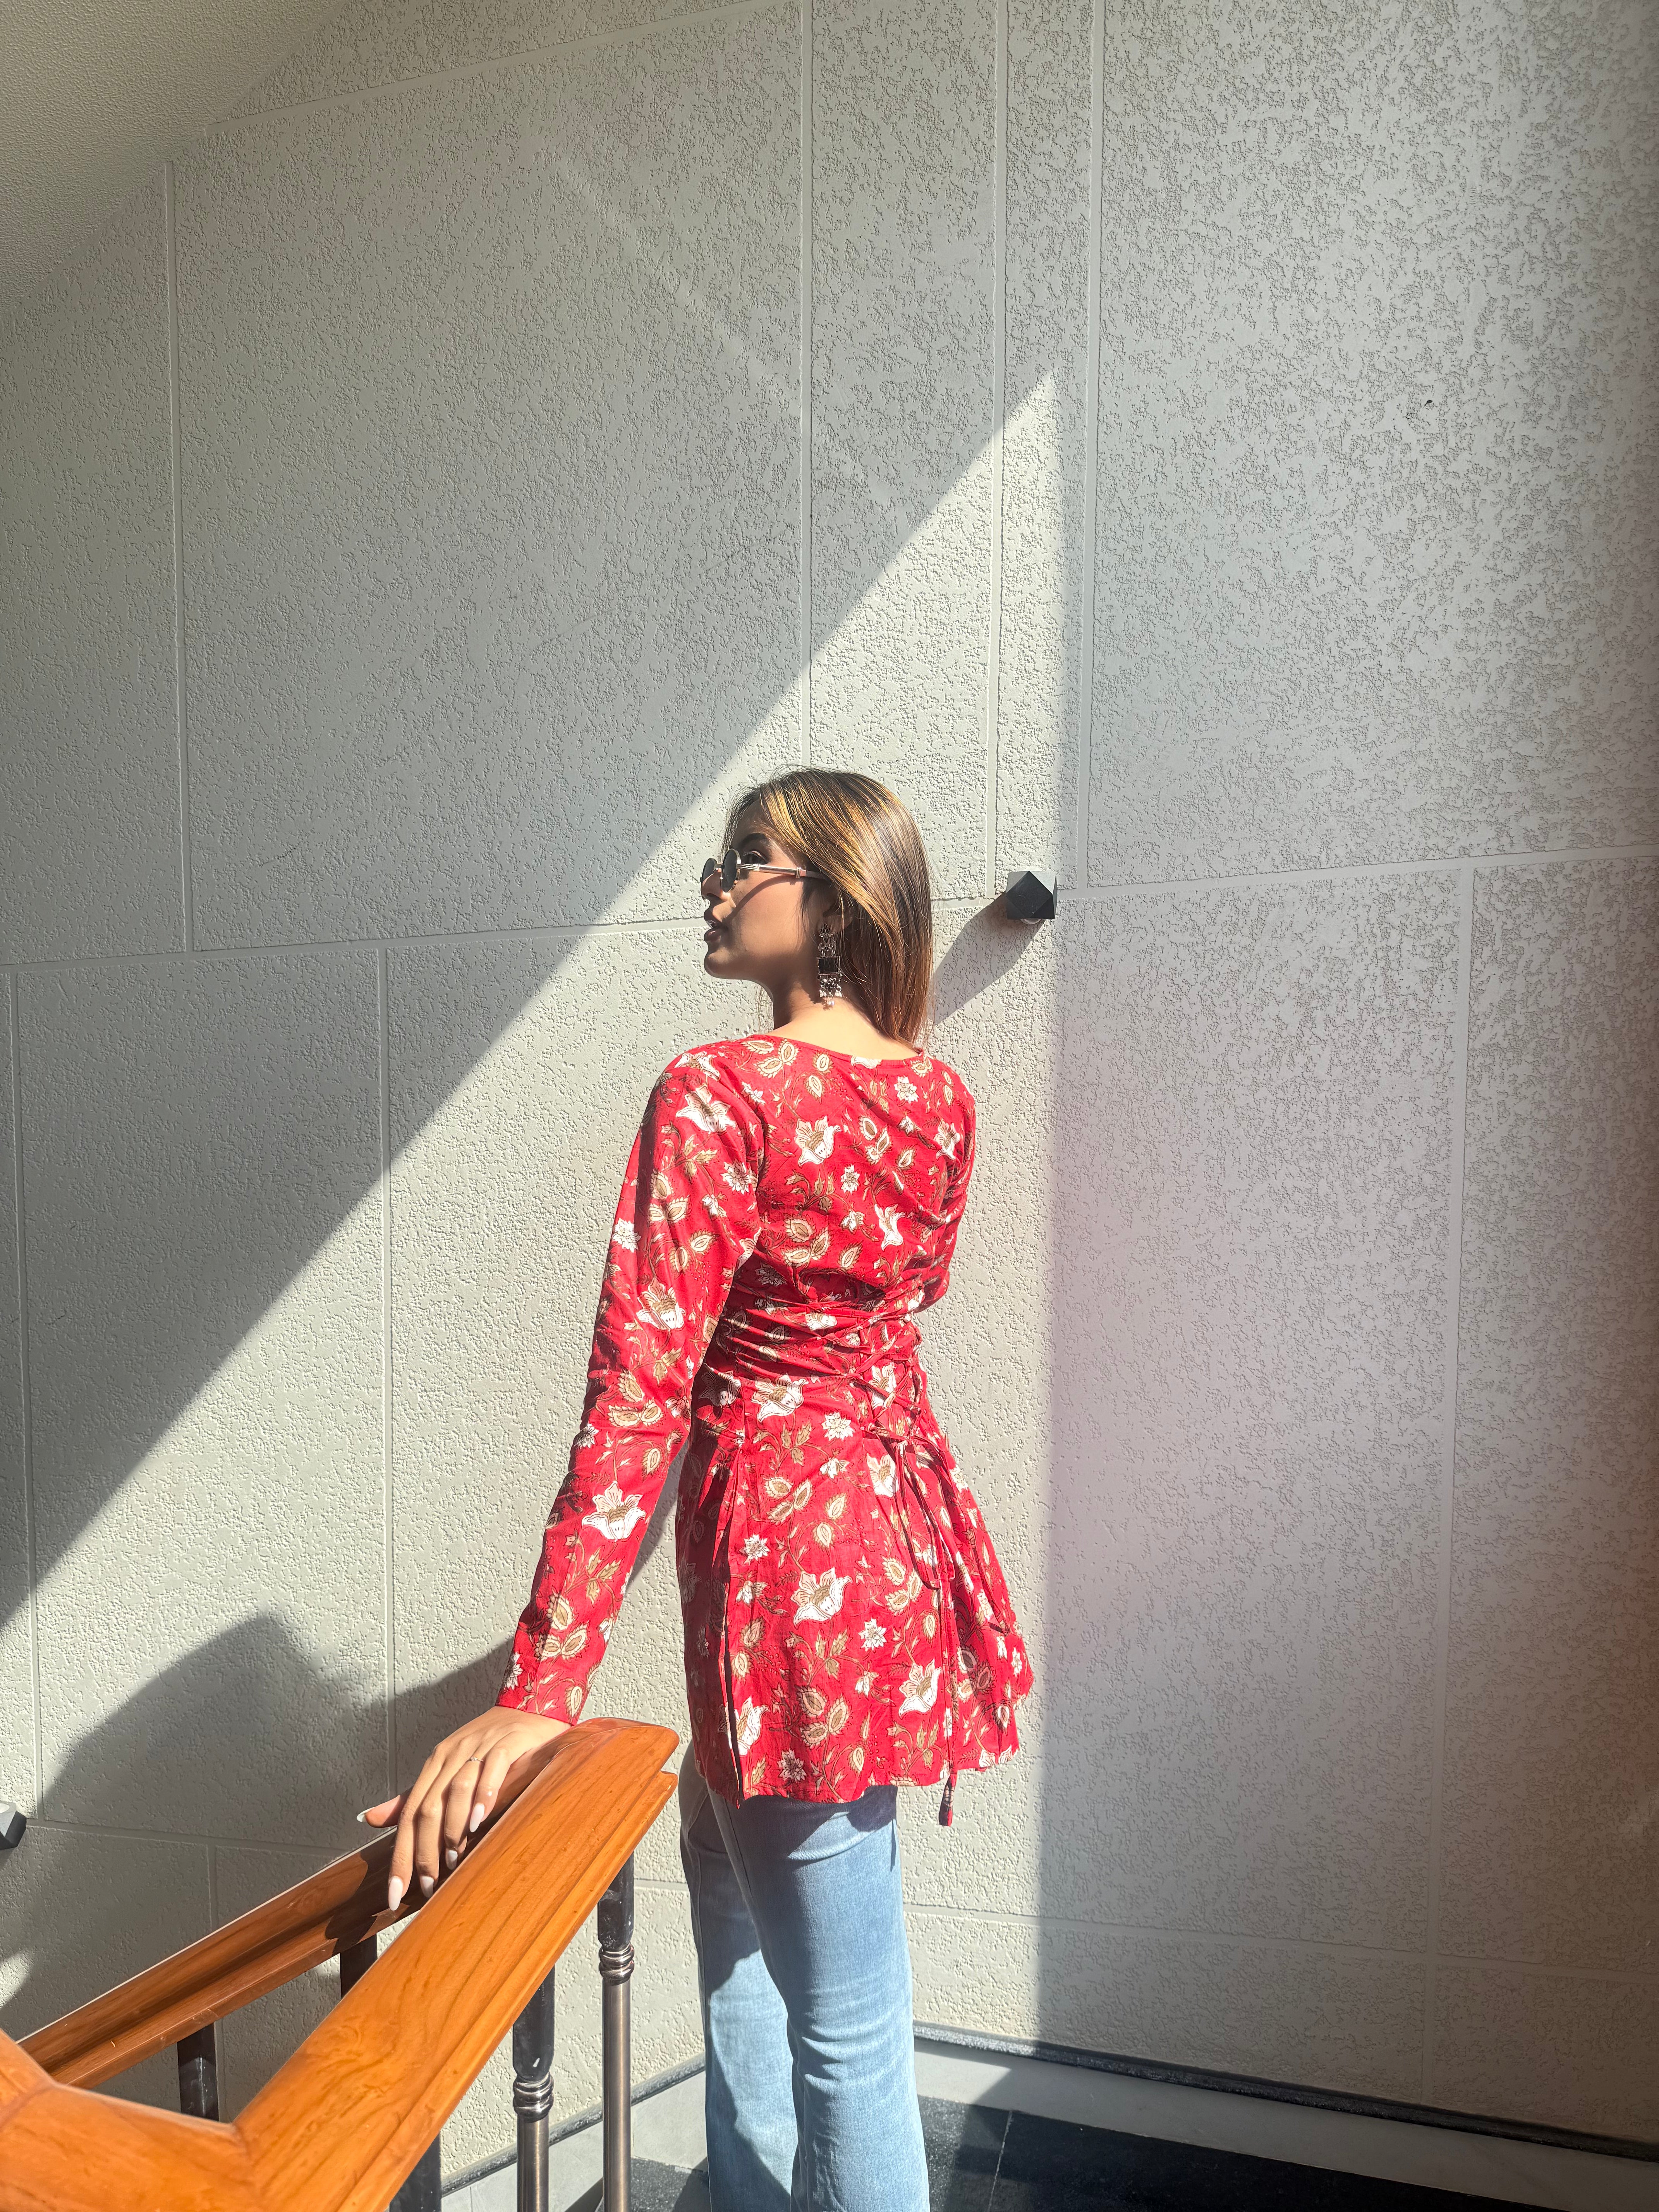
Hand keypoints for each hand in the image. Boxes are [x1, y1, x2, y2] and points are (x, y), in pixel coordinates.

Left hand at [358, 1707, 570, 1910]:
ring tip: (452, 1862)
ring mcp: (479, 1747)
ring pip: (456, 1790)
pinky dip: (484, 1795)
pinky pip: (492, 1769)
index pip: (409, 1815)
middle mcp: (451, 1755)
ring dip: (451, 1829)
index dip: (400, 1856)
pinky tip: (480, 1820)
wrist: (527, 1709)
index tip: (394, 1896)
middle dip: (423, 1851)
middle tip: (427, 1887)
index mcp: (434, 1765)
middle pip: (428, 1807)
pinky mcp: (507, 1743)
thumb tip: (369, 1819)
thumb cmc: (485, 1746)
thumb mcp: (445, 1771)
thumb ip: (410, 1798)